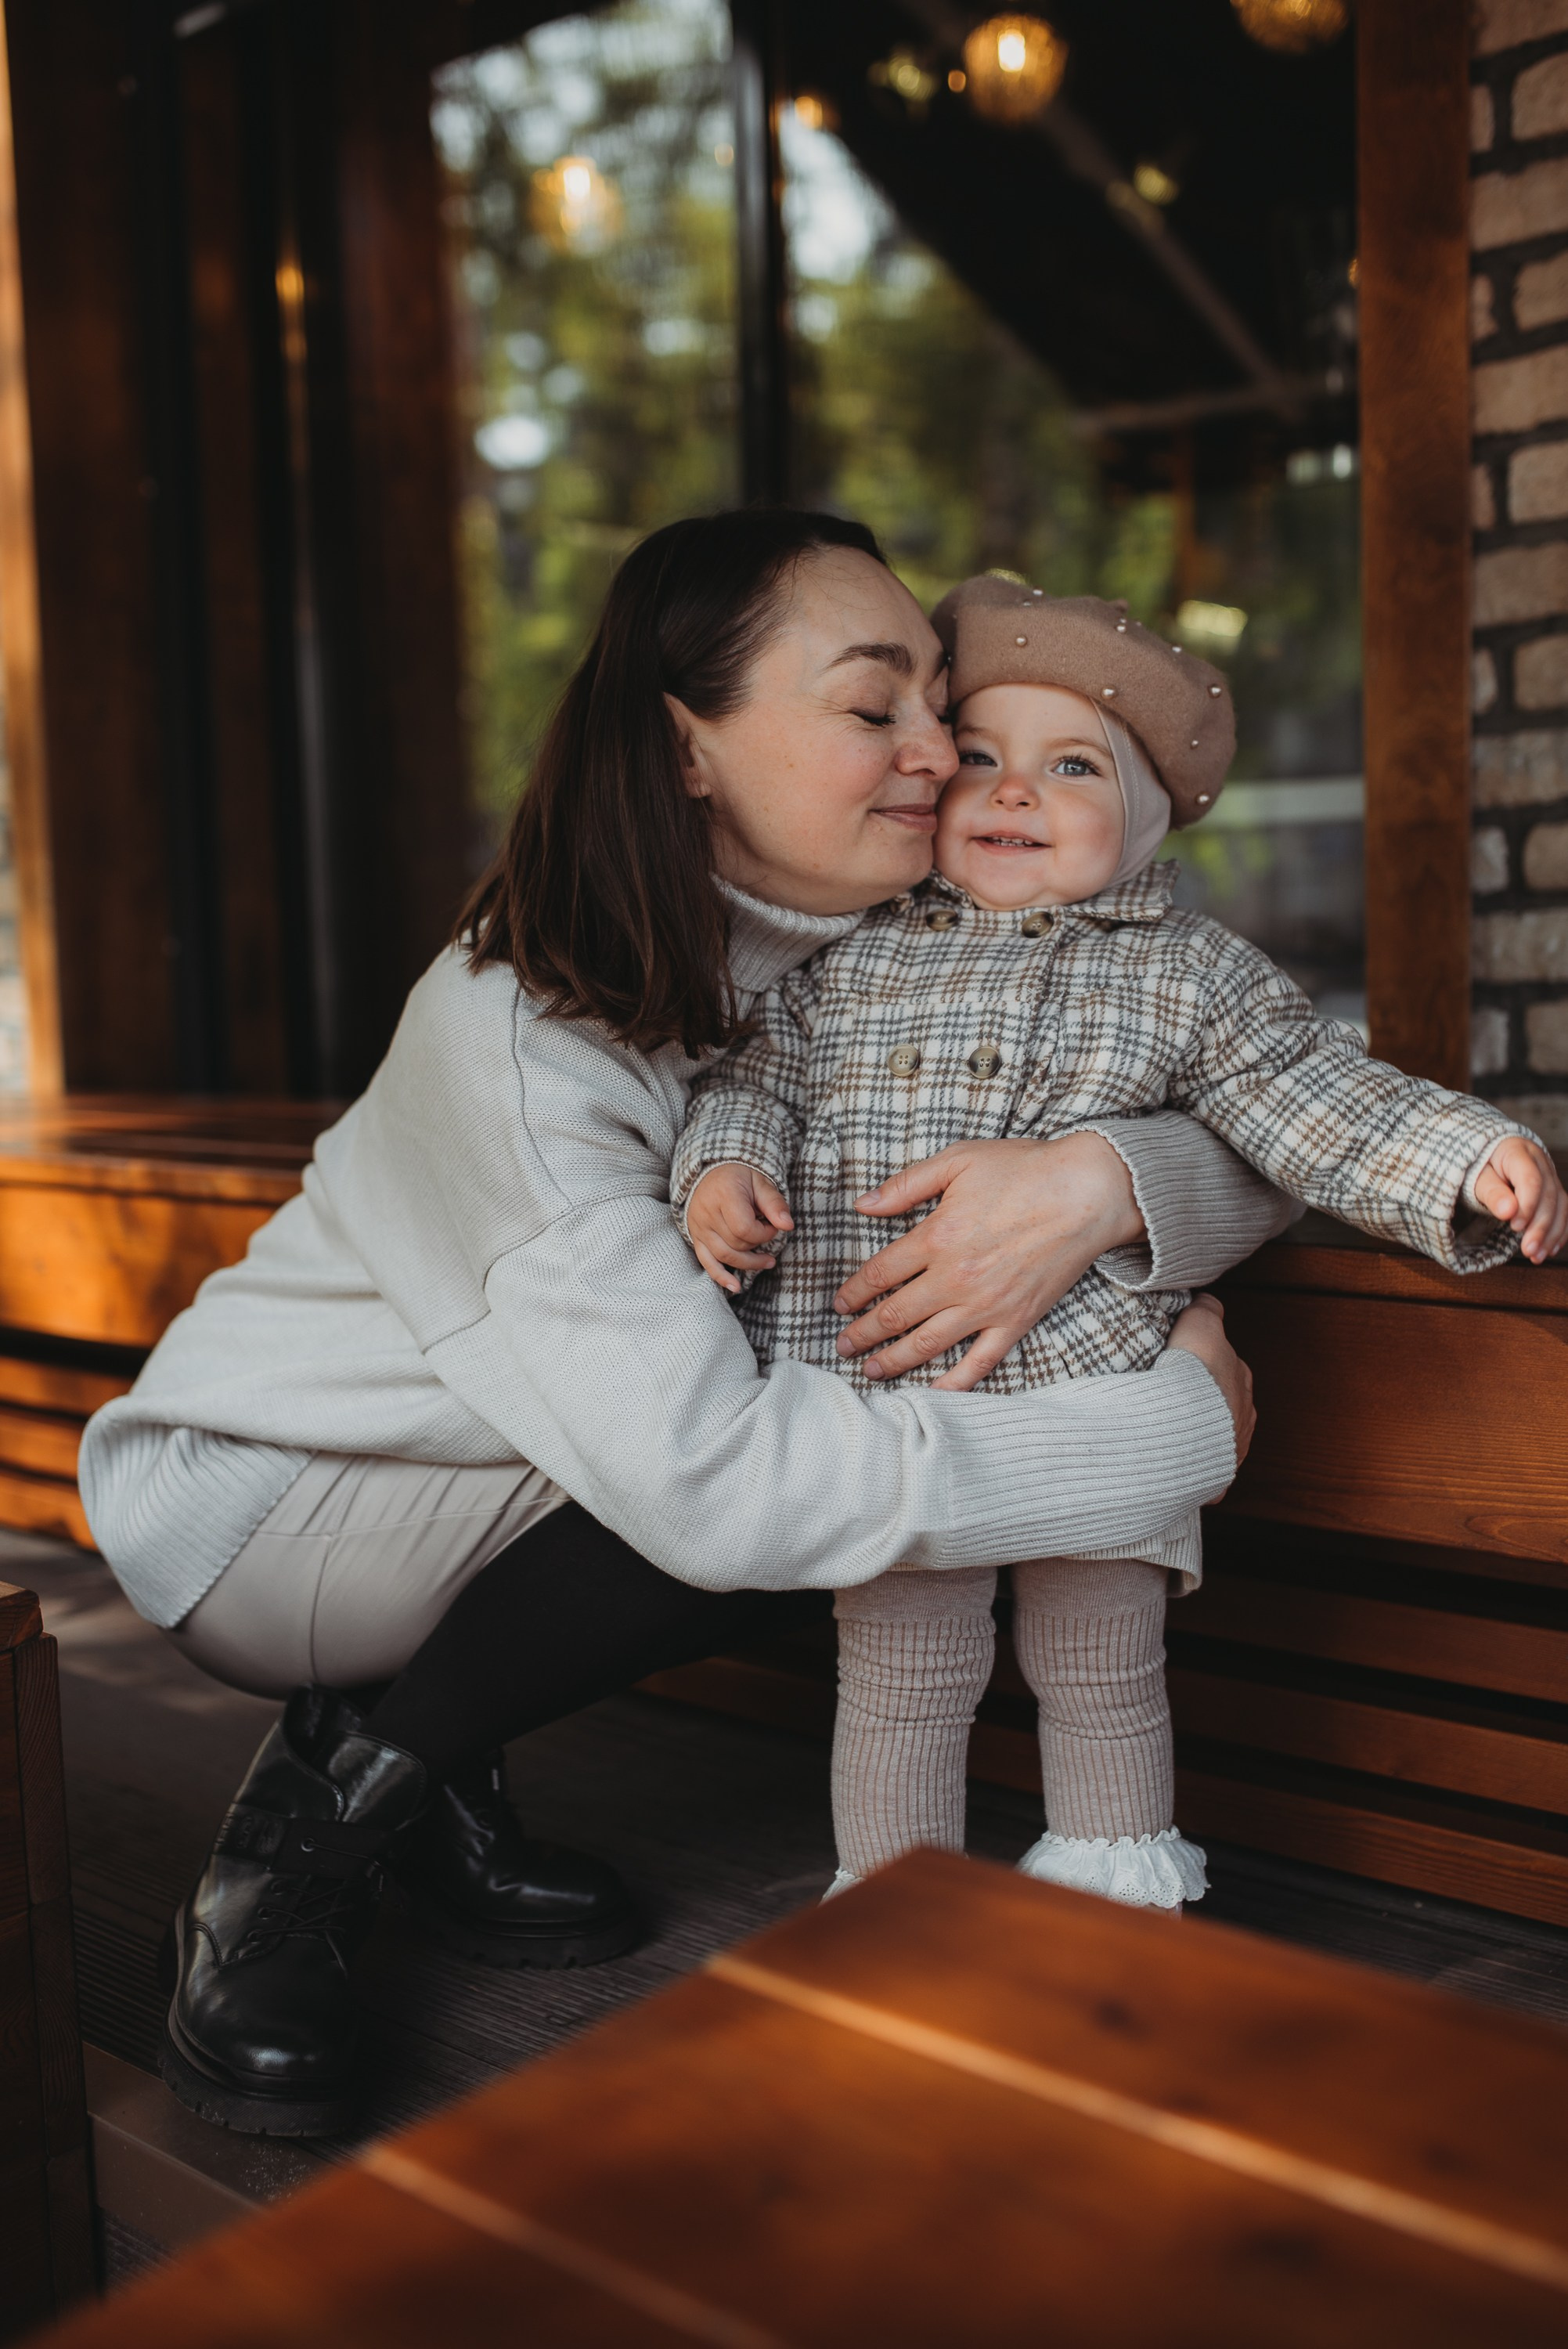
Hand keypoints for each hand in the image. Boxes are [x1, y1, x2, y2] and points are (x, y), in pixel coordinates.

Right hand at [685, 1163, 793, 1294]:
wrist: (709, 1173)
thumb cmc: (739, 1177)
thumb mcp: (761, 1182)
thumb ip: (775, 1204)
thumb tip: (788, 1226)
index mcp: (724, 1195)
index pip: (744, 1229)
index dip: (764, 1234)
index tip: (773, 1226)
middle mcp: (707, 1213)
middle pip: (736, 1243)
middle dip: (758, 1244)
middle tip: (769, 1234)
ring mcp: (699, 1227)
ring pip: (724, 1256)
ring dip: (749, 1264)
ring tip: (768, 1262)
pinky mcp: (696, 1237)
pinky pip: (706, 1262)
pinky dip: (720, 1276)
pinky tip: (735, 1287)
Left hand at [832, 1132, 1145, 1390]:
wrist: (1088, 1192)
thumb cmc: (1024, 1169)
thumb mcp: (958, 1160)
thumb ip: (906, 1184)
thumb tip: (861, 1204)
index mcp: (936, 1237)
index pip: (879, 1273)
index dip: (853, 1292)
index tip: (839, 1304)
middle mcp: (956, 1278)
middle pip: (894, 1315)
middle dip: (862, 1334)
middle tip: (842, 1346)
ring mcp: (986, 1305)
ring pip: (927, 1343)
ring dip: (893, 1360)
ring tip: (871, 1370)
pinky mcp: (1015, 1321)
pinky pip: (979, 1362)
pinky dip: (954, 1382)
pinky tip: (932, 1391)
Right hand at [1167, 1294, 1254, 1466]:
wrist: (1181, 1425)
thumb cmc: (1191, 1375)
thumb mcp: (1200, 1324)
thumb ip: (1205, 1309)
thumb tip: (1205, 1299)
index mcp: (1241, 1379)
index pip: (1226, 1365)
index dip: (1201, 1362)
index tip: (1178, 1364)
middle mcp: (1242, 1416)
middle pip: (1221, 1403)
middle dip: (1199, 1400)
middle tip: (1164, 1396)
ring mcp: (1230, 1451)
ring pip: (1212, 1439)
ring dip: (1192, 1434)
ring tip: (1161, 1429)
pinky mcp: (1213, 1480)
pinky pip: (1199, 1472)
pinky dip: (1186, 1467)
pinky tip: (1166, 1461)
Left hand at [1472, 1136, 1567, 1264]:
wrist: (1489, 1157)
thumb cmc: (1479, 1167)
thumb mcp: (1476, 1178)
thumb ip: (1491, 1193)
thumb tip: (1507, 1211)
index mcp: (1517, 1152)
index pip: (1531, 1180)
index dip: (1527, 1206)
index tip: (1515, 1226)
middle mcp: (1540, 1162)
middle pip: (1549, 1196)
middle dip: (1540, 1226)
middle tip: (1528, 1250)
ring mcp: (1550, 1175)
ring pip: (1561, 1205)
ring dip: (1552, 1234)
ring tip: (1537, 1256)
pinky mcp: (1554, 1190)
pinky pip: (1564, 1211)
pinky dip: (1559, 1232)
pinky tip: (1550, 1249)